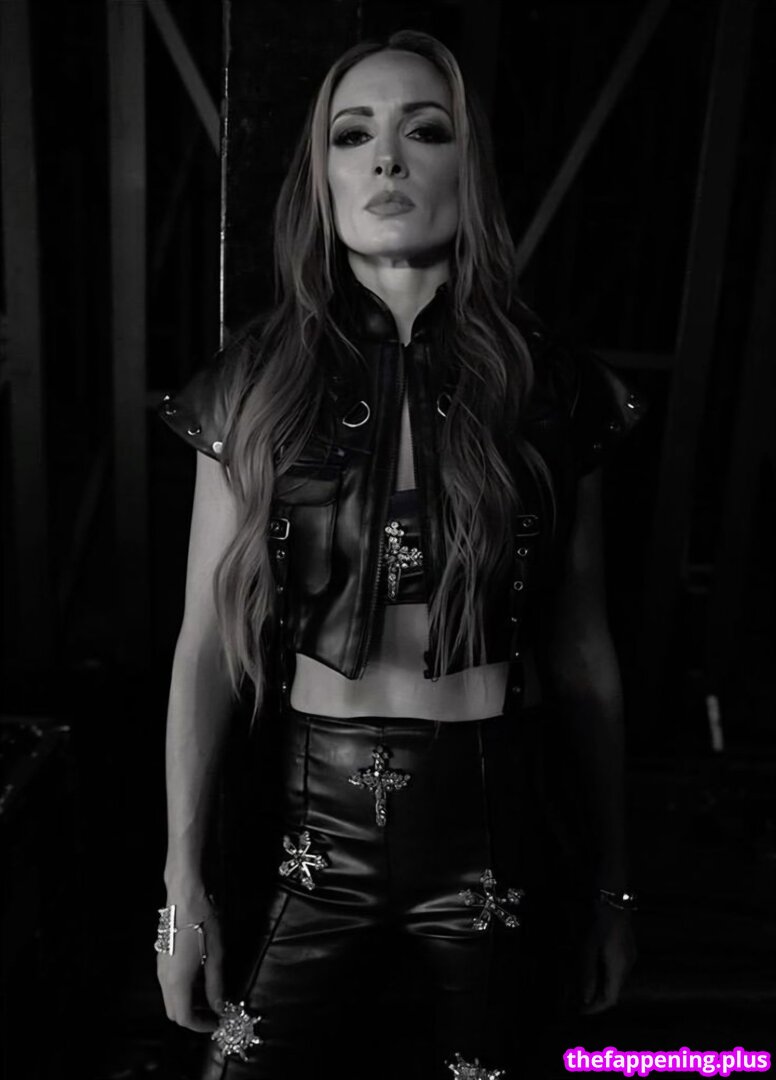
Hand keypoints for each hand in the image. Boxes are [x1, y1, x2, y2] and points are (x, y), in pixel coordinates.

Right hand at [157, 896, 224, 1032]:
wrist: (185, 895)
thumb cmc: (203, 922)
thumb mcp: (216, 955)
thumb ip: (216, 985)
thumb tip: (218, 1006)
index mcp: (177, 981)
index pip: (184, 1018)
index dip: (201, 1025)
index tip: (217, 1022)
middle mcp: (164, 979)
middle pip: (174, 1011)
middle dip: (194, 1017)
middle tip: (214, 1011)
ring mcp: (160, 968)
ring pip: (171, 998)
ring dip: (189, 1003)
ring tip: (211, 995)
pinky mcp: (162, 958)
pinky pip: (169, 984)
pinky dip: (183, 990)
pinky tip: (200, 978)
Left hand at [578, 903, 635, 1014]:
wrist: (613, 900)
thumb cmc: (598, 923)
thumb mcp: (588, 949)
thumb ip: (588, 975)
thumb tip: (586, 1000)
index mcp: (619, 968)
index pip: (610, 999)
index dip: (596, 1009)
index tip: (581, 1011)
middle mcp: (628, 966)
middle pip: (614, 992)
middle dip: (597, 999)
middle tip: (579, 1001)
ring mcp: (630, 957)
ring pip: (616, 981)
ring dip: (601, 987)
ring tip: (584, 987)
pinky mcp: (628, 949)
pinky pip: (618, 971)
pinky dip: (606, 976)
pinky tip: (594, 971)